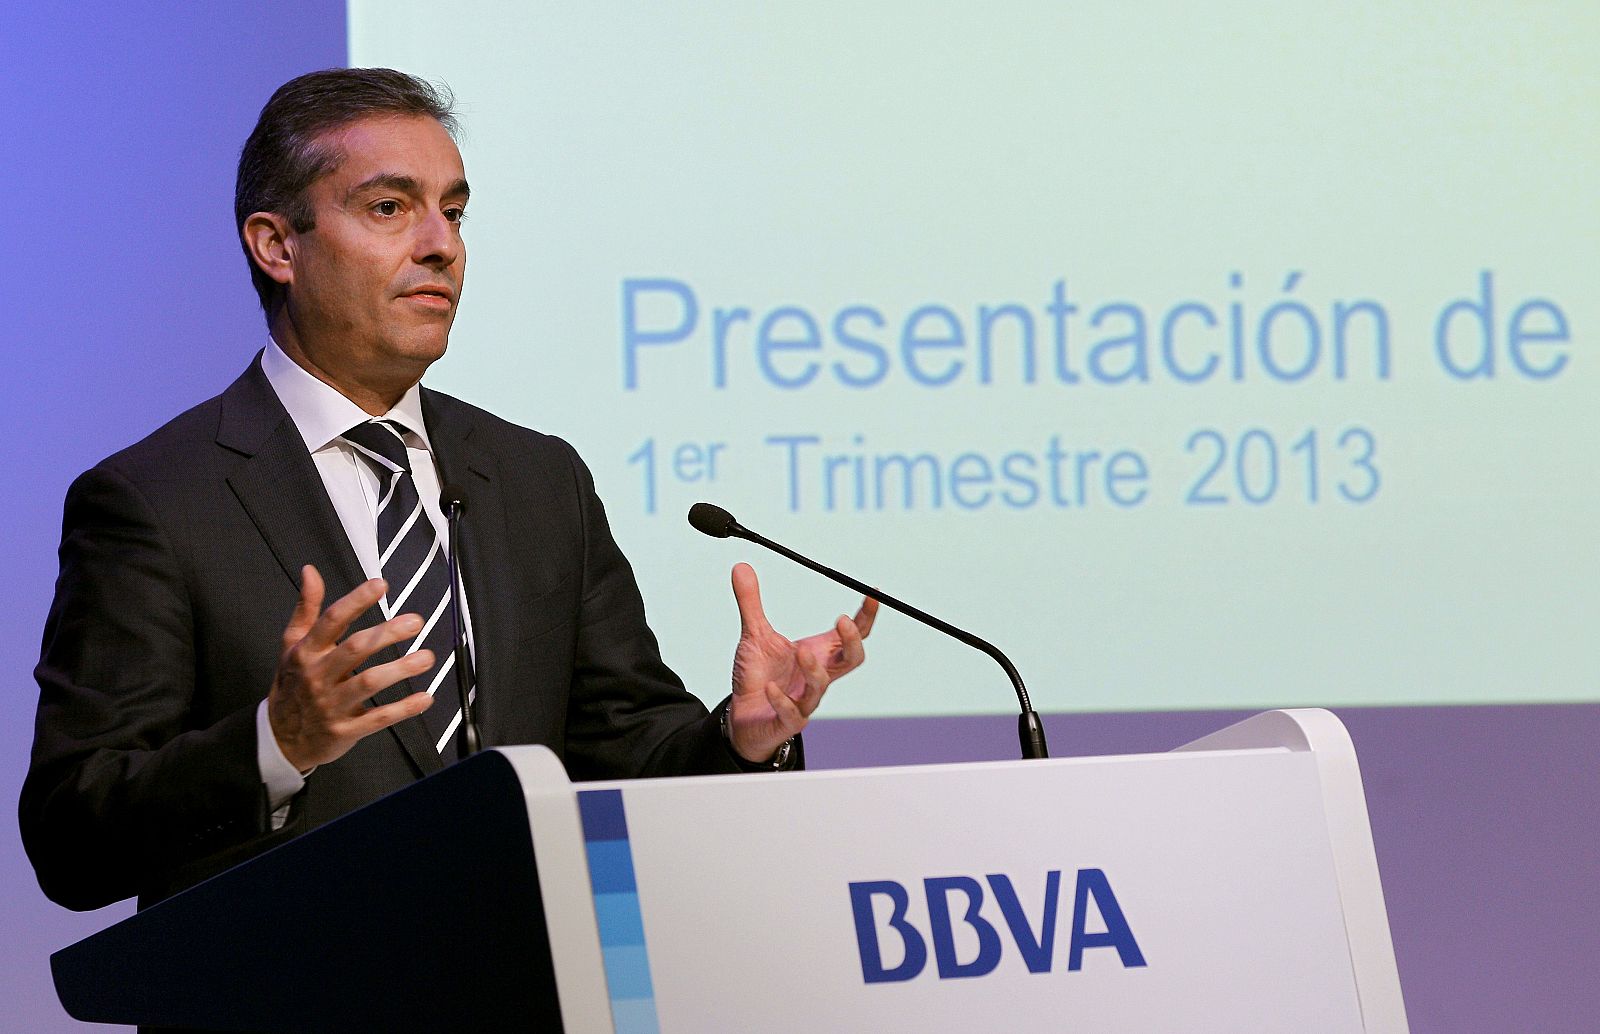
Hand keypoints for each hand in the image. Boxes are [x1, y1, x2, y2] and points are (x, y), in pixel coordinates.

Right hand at [267, 565, 435, 771]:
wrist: (279, 739)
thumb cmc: (292, 685)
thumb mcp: (292, 645)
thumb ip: (306, 608)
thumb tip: (311, 572)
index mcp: (307, 652)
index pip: (332, 621)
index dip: (356, 601)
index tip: (380, 585)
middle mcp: (318, 676)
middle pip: (355, 649)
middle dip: (387, 634)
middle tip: (415, 622)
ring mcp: (331, 704)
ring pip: (368, 683)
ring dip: (400, 669)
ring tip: (426, 657)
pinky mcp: (345, 730)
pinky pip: (378, 718)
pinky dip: (404, 709)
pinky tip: (425, 697)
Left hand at [727, 562, 877, 762]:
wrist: (742, 716)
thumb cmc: (758, 676)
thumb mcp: (754, 634)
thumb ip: (751, 603)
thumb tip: (741, 568)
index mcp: (818, 654)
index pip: (852, 634)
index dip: (865, 616)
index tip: (871, 594)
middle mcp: (817, 675)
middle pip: (852, 659)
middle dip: (852, 641)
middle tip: (842, 621)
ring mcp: (805, 700)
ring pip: (822, 687)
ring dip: (815, 669)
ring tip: (800, 652)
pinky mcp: (787, 720)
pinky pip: (792, 713)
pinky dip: (782, 700)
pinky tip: (770, 688)